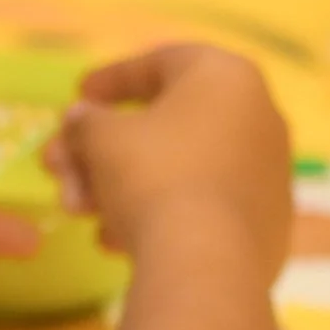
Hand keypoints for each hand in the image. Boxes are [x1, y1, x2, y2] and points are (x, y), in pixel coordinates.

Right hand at [46, 45, 293, 283]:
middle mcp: (260, 120)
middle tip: (60, 170)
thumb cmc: (153, 177)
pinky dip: (159, 218)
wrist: (206, 266)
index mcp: (229, 79)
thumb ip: (86, 121)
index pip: (162, 63)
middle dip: (103, 151)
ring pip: (179, 172)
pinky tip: (116, 243)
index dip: (111, 80)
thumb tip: (82, 121)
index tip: (78, 95)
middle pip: (165, 128)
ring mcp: (269, 179)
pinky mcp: (267, 229)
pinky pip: (203, 209)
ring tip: (79, 213)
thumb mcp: (102, 138)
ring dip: (120, 189)